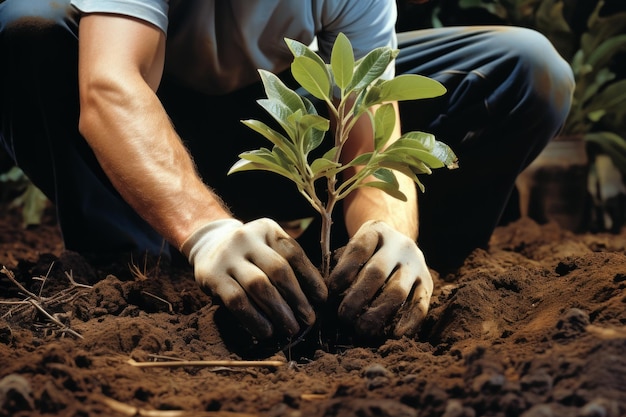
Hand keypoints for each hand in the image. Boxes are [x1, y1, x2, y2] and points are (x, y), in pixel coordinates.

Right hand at [181, 218, 326, 339]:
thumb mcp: (268, 248)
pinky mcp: (211, 275)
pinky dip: (254, 319)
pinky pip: (237, 301)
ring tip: (291, 329)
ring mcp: (227, 256)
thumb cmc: (250, 254)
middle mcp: (246, 238)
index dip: (311, 278)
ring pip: (258, 286)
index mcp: (267, 229)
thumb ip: (289, 265)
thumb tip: (316, 300)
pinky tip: (266, 331)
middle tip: (309, 320)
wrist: (208, 244)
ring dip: (278, 312)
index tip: (322, 299)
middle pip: (278, 270)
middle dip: (297, 298)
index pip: (293, 253)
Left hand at [328, 220, 432, 337]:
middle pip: (377, 272)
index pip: (359, 249)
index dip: (343, 272)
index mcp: (377, 231)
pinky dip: (409, 323)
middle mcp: (400, 245)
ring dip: (377, 313)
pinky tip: (395, 335)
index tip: (330, 292)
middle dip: (357, 298)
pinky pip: (421, 305)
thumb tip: (327, 298)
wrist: (398, 241)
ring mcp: (417, 263)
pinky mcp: (428, 282)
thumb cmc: (367, 251)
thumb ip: (342, 266)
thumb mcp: (355, 246)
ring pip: (397, 291)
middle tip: (343, 317)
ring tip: (361, 329)